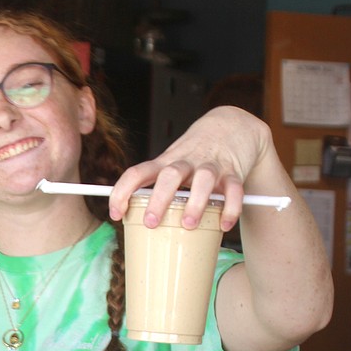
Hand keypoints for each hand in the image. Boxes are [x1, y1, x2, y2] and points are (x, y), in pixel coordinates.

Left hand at [108, 106, 272, 231]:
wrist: (231, 126)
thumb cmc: (193, 155)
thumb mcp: (170, 164)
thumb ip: (155, 188)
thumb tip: (133, 222)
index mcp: (165, 163)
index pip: (137, 173)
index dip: (122, 192)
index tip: (115, 214)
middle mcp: (186, 162)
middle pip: (169, 175)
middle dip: (158, 199)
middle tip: (151, 222)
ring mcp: (211, 165)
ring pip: (203, 178)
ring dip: (195, 202)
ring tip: (188, 223)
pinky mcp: (234, 171)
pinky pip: (234, 188)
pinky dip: (231, 207)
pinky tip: (224, 224)